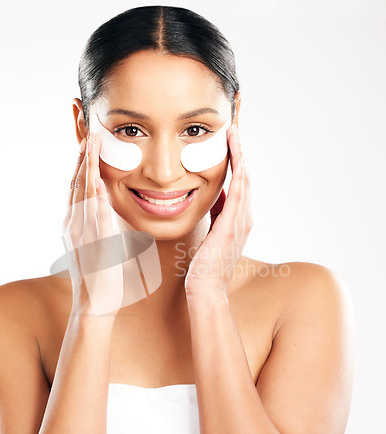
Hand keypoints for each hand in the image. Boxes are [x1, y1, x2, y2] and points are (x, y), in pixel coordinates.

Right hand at [61, 133, 123, 315]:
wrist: (94, 304)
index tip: (87, 141)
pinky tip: (98, 178)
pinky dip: (95, 195)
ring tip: (92, 142)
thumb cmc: (101, 275)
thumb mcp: (102, 243)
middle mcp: (73, 224)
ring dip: (87, 166)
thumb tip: (110, 208)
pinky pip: (94, 215)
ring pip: (82, 193)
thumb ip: (104, 223)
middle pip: (76, 182)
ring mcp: (81, 233)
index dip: (82, 162)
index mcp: (75, 223)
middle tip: (88, 129)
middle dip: (82, 155)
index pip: (78, 185)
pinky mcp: (93, 244)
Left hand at [184, 124, 252, 297]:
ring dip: (240, 154)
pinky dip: (238, 170)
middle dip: (240, 151)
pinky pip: (239, 191)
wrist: (206, 289)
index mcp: (238, 219)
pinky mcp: (233, 225)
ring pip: (245, 179)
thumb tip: (217, 195)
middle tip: (234, 127)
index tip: (229, 141)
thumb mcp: (211, 234)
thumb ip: (217, 215)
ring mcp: (242, 221)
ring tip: (234, 132)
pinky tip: (235, 154)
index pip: (239, 183)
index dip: (236, 161)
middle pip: (246, 176)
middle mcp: (245, 217)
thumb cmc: (205, 266)